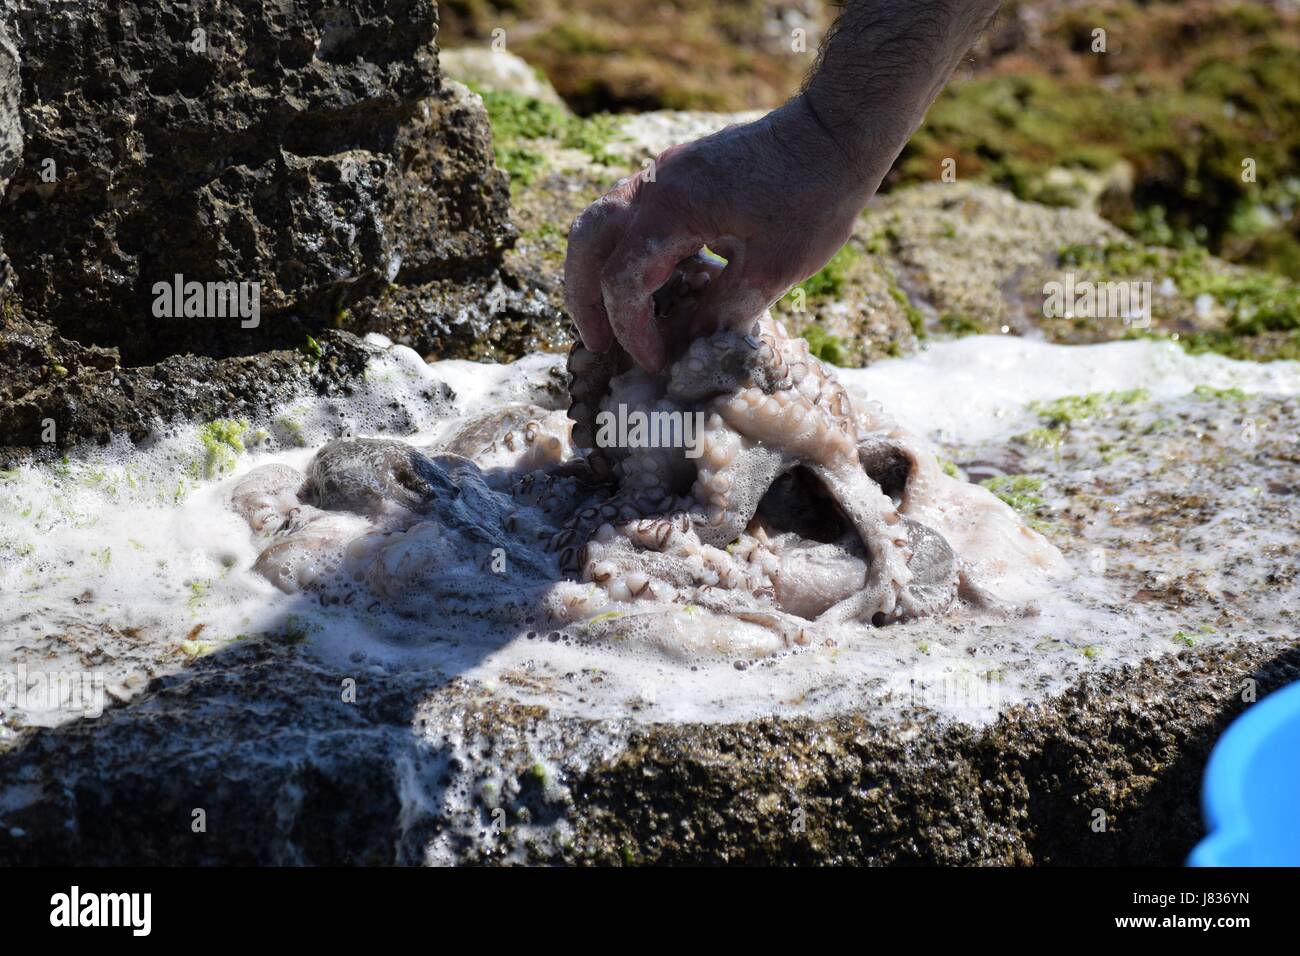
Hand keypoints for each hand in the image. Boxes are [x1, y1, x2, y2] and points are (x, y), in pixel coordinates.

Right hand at [563, 95, 879, 371]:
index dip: (633, 331)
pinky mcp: (679, 172)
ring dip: (597, 271)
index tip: (656, 362)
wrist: (835, 130)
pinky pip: (631, 213)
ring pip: (600, 221)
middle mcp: (655, 185)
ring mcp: (664, 173)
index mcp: (673, 209)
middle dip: (583, 298)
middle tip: (598, 343)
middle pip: (586, 242)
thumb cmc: (815, 195)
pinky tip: (656, 283)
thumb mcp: (775, 267)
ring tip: (614, 318)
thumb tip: (689, 343)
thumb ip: (724, 309)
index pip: (624, 281)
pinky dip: (626, 251)